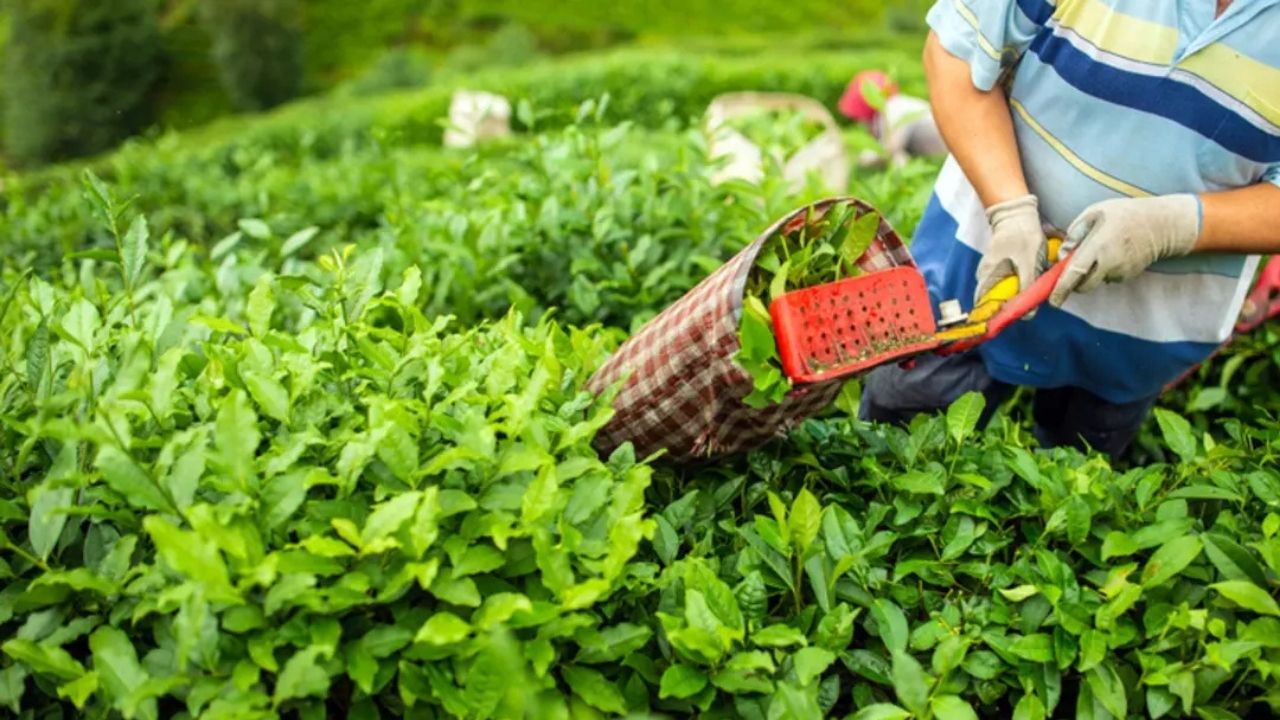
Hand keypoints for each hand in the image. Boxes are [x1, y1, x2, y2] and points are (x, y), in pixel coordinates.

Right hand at [975, 194, 1047, 304]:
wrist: (1017, 214)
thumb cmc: (1022, 238)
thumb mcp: (1029, 264)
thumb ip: (1027, 288)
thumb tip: (1027, 314)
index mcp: (987, 277)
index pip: (984, 306)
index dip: (997, 315)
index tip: (1012, 317)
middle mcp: (984, 276)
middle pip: (993, 300)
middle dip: (1009, 306)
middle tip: (1027, 305)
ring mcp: (990, 270)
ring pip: (1000, 292)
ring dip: (1013, 296)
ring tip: (1029, 293)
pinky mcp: (997, 265)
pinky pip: (1004, 282)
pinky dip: (1014, 286)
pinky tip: (1026, 281)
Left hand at [1049, 195, 1201, 306]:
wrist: (1162, 224)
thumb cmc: (1125, 214)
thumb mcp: (1095, 212)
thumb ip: (1075, 232)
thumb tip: (1062, 254)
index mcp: (1098, 246)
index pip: (1076, 272)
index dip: (1062, 288)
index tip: (1053, 300)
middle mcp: (1109, 263)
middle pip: (1084, 286)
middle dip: (1074, 283)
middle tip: (1071, 271)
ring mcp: (1121, 271)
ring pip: (1096, 280)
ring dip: (1091, 272)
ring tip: (1100, 250)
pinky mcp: (1128, 275)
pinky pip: (1108, 277)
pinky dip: (1104, 270)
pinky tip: (1113, 253)